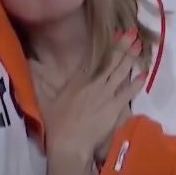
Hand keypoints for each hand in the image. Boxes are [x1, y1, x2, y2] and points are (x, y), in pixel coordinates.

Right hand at [35, 35, 145, 174]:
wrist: (68, 141)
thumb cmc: (56, 122)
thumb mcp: (47, 98)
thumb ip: (42, 81)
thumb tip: (31, 65)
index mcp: (78, 79)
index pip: (95, 58)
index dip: (107, 46)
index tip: (115, 34)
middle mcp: (94, 82)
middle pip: (111, 61)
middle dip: (123, 46)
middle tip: (133, 32)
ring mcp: (106, 94)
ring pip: (121, 72)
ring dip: (131, 58)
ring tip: (139, 45)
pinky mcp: (114, 107)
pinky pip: (128, 92)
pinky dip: (137, 83)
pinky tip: (144, 74)